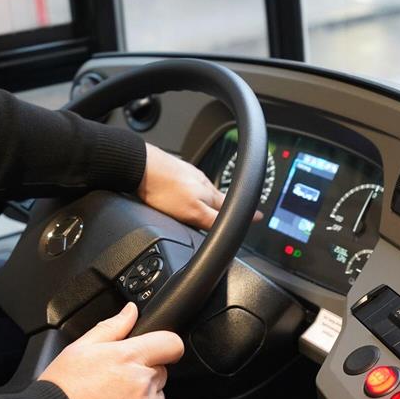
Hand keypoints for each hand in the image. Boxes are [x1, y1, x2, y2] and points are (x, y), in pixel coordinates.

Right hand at [39, 302, 183, 398]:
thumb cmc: (62, 392)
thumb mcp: (79, 349)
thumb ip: (111, 327)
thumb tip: (131, 312)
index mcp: (129, 357)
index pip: (171, 343)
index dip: (165, 345)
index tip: (156, 351)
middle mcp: (143, 383)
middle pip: (160, 371)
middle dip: (144, 373)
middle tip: (115, 382)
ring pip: (157, 397)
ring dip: (143, 398)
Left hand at [138, 143, 260, 229]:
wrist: (141, 165)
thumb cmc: (164, 189)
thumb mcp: (192, 213)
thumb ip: (212, 222)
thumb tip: (232, 233)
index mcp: (209, 195)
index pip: (231, 207)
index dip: (245, 214)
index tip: (258, 217)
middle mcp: (202, 184)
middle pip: (218, 198)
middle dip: (227, 206)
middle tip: (236, 211)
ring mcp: (188, 176)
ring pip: (204, 191)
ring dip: (211, 199)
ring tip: (215, 205)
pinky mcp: (174, 172)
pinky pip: (190, 185)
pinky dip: (194, 192)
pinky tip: (188, 195)